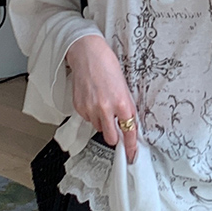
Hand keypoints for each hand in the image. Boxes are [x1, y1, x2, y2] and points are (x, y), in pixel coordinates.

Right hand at [64, 32, 139, 162]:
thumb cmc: (107, 66)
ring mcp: (91, 109)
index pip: (129, 131)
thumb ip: (126, 107)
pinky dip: (91, 114)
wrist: (87, 55)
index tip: (132, 155)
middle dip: (114, 136)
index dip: (131, 146)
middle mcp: (106, 108)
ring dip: (102, 122)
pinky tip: (93, 100)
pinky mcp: (79, 107)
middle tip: (115, 126)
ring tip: (102, 103)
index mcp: (122, 102)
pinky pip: (88, 119)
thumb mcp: (124, 87)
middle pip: (111, 138)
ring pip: (98, 128)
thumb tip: (129, 124)